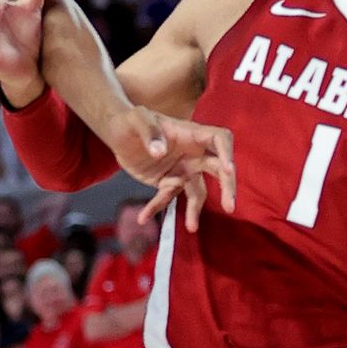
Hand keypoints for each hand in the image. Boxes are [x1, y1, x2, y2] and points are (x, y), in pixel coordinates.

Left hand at [124, 108, 238, 232]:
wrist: (117, 133)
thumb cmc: (130, 120)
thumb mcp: (137, 119)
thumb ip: (148, 131)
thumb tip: (160, 152)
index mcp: (190, 134)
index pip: (219, 139)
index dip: (227, 153)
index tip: (228, 170)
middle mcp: (192, 153)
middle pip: (219, 169)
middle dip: (227, 187)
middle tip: (229, 206)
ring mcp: (182, 169)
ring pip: (197, 191)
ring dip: (195, 209)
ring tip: (191, 228)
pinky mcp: (168, 182)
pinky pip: (167, 199)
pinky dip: (155, 208)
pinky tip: (143, 218)